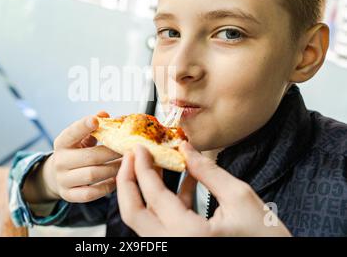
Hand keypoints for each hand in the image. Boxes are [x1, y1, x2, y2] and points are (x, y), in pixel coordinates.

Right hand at [42, 111, 121, 202]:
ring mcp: (63, 180)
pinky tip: (117, 179)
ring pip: (92, 175)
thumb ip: (92, 127)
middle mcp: (59, 161)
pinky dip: (106, 186)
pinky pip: (91, 193)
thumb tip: (105, 114)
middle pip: (89, 156)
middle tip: (128, 149)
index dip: (82, 126)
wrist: (57, 176)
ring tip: (127, 163)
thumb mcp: (81, 138)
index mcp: (62, 143)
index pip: (71, 133)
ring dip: (113, 169)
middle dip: (111, 153)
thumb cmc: (76, 152)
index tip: (95, 120)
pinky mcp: (69, 195)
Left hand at [116, 142, 290, 236]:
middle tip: (132, 158)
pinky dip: (166, 203)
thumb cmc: (266, 239)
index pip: (153, 194)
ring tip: (154, 164)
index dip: (143, 166)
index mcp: (188, 235)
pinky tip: (183, 182)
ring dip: (145, 191)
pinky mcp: (180, 247)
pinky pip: (163, 224)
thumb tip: (186, 149)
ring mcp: (174, 249)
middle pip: (133, 213)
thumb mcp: (240, 198)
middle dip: (127, 182)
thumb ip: (208, 172)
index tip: (140, 148)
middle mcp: (173, 246)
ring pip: (144, 220)